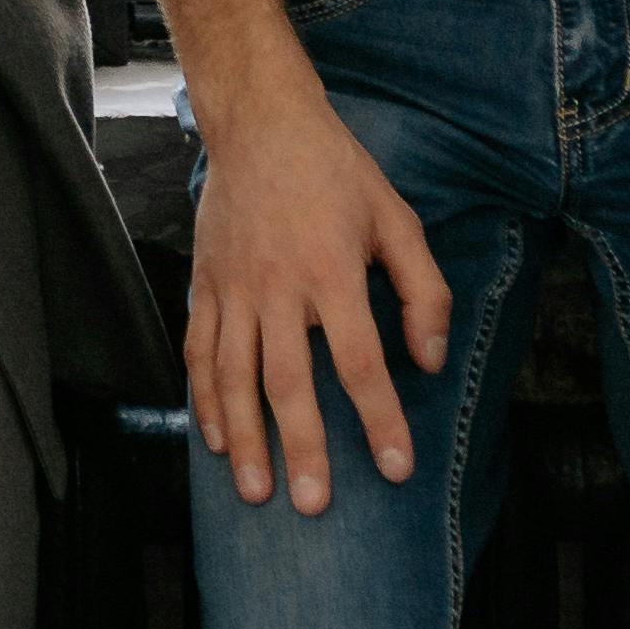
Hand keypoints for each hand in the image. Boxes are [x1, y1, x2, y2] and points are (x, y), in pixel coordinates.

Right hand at [181, 79, 450, 514]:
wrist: (259, 123)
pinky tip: (216, 440)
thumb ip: (422, 291)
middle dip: (302, 448)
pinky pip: (199, 350)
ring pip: (233, 375)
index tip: (395, 468)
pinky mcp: (205, 284)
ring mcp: (234, 287)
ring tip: (256, 491)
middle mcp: (278, 285)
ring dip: (246, 438)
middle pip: (288, 381)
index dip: (379, 420)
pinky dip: (204, 399)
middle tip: (313, 505)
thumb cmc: (336, 172)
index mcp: (332, 270)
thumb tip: (430, 360)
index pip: (359, 361)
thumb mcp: (397, 218)